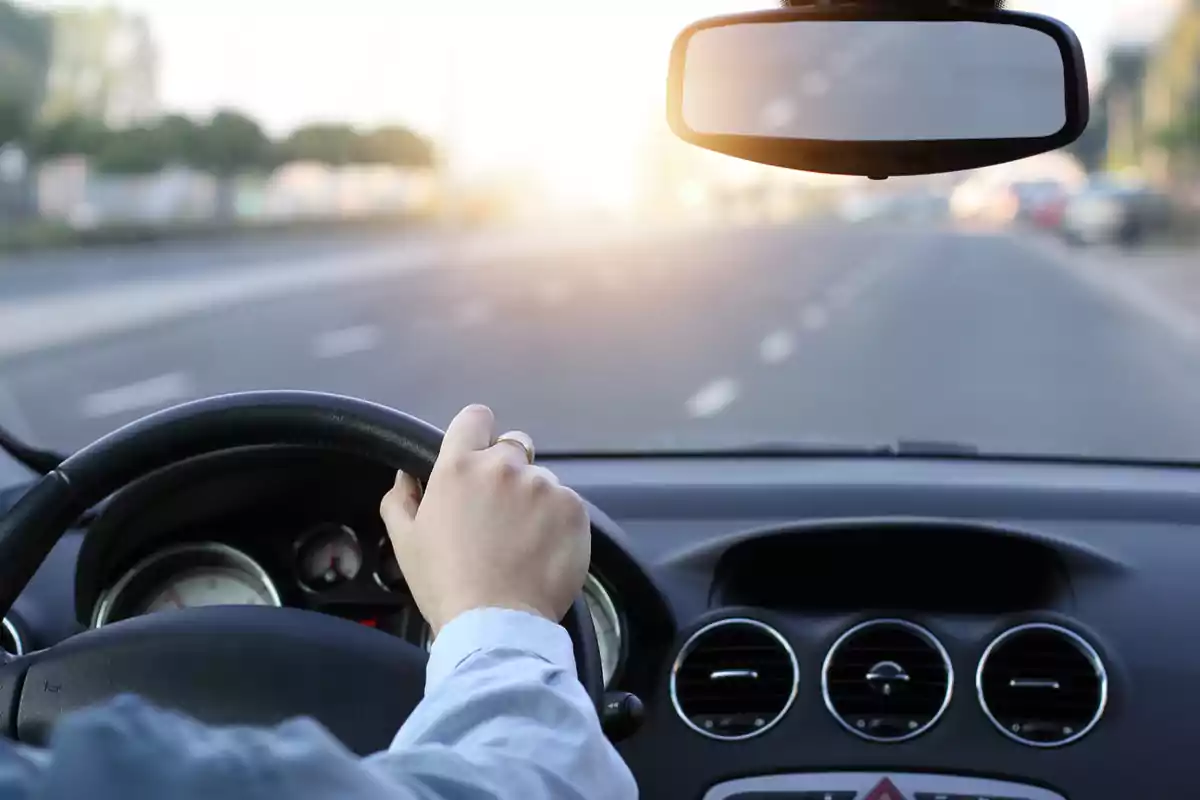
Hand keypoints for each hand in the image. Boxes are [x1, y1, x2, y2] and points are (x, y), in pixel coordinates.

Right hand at [380, 404, 589, 634]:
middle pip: (513, 446)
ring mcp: (543, 485)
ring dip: (534, 500)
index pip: (475, 417)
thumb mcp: (405, 540)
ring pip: (541, 480)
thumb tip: (406, 475)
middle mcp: (503, 465)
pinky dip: (558, 522)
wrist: (495, 623)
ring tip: (525, 541)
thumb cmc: (443, 583)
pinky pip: (566, 504)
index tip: (478, 456)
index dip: (478, 432)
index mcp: (459, 466)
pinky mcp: (574, 508)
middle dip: (508, 470)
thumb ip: (401, 498)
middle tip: (501, 512)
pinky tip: (545, 551)